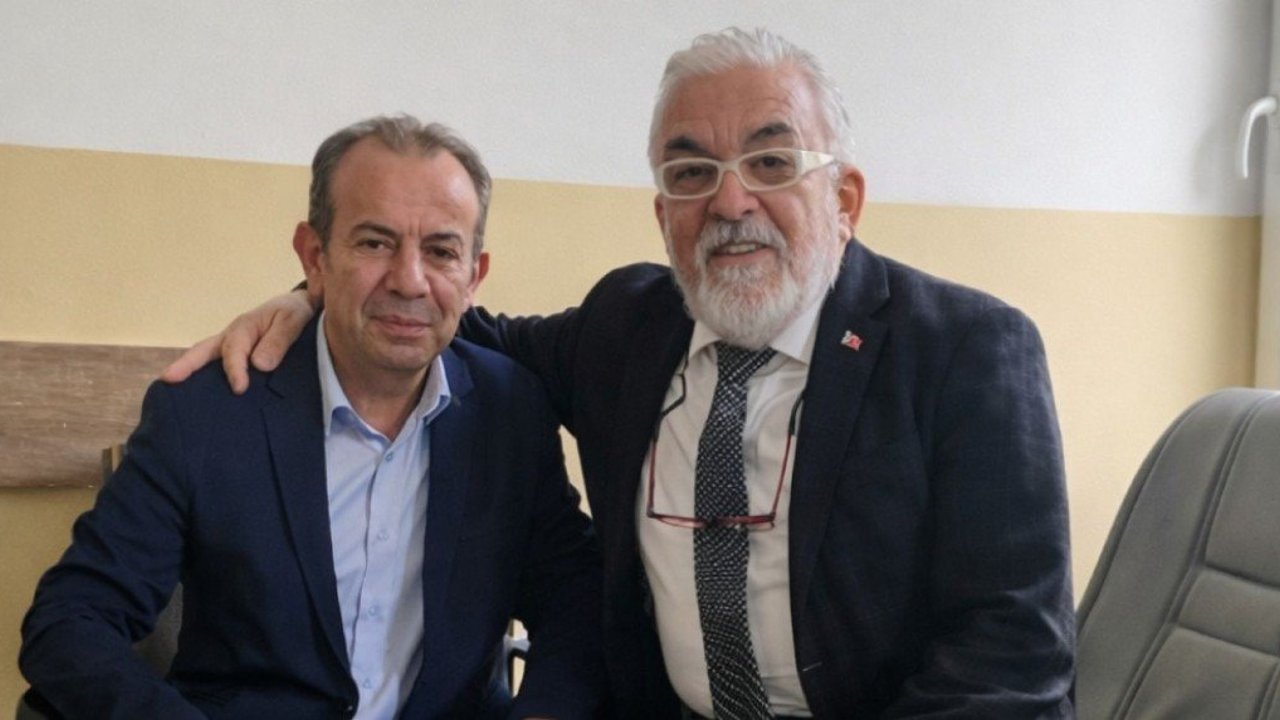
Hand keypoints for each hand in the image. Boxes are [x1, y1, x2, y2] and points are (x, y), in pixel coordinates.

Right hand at [160, 289, 315, 393]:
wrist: (300, 308)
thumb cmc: (294, 312)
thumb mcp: (292, 320)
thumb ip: (278, 341)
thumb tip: (259, 365)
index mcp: (244, 327)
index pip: (234, 351)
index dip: (235, 370)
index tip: (240, 389)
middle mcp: (231, 338)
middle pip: (202, 351)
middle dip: (185, 366)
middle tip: (167, 380)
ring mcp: (230, 348)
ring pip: (205, 360)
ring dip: (190, 375)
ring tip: (174, 395)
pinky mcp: (237, 359)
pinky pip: (217, 369)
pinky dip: (206, 381)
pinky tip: (205, 402)